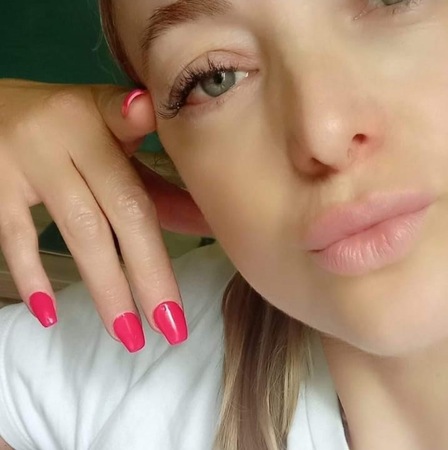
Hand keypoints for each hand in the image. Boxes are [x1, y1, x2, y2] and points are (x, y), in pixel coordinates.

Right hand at [0, 79, 210, 350]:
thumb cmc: (66, 124)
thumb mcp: (111, 136)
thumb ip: (153, 176)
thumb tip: (203, 221)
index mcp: (105, 120)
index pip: (144, 190)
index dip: (172, 235)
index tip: (197, 265)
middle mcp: (67, 136)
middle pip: (119, 214)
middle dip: (148, 276)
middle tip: (170, 330)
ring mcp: (24, 160)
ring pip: (77, 230)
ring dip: (106, 288)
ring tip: (129, 335)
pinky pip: (13, 234)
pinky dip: (31, 275)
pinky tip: (49, 314)